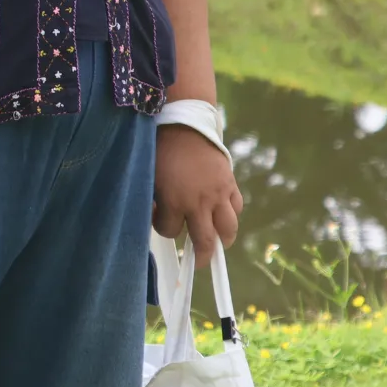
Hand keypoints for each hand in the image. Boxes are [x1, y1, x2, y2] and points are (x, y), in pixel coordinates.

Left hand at [153, 124, 242, 249]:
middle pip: (204, 242)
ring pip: (228, 229)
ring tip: (216, 243)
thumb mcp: (150, 176)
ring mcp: (218, 194)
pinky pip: (236, 208)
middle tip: (197, 262)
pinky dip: (231, 214)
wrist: (185, 124)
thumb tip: (156, 216)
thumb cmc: (161, 149)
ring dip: (222, 240)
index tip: (159, 219)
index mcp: (175, 201)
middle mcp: (199, 202)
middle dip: (200, 257)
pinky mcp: (230, 184)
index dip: (163, 228)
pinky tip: (222, 215)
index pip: (170, 231)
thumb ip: (155, 200)